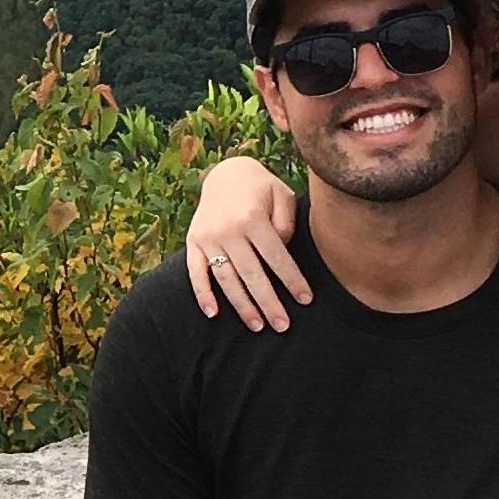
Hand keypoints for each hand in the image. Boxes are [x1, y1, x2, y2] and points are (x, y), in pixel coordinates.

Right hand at [185, 156, 311, 330]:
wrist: (225, 172)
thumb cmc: (261, 187)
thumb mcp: (281, 195)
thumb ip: (286, 224)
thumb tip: (282, 253)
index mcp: (253, 218)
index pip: (276, 258)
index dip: (292, 280)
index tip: (305, 300)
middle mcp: (228, 230)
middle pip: (252, 275)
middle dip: (269, 303)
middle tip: (282, 326)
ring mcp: (208, 237)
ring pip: (226, 279)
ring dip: (242, 306)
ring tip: (257, 326)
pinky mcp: (193, 242)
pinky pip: (196, 273)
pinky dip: (203, 294)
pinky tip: (214, 314)